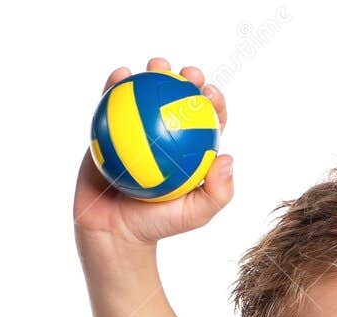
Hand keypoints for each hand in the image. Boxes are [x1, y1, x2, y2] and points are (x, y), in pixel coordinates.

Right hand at [73, 57, 232, 246]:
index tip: (210, 94)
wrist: (114, 230)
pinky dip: (115, 84)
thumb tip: (228, 157)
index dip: (214, 101)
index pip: (207, 120)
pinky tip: (121, 75)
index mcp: (190, 150)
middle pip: (180, 98)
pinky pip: (112, 101)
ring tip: (157, 65)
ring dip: (155, 71)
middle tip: (187, 74)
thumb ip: (217, 192)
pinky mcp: (108, 127)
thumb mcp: (195, 215)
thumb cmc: (157, 225)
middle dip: (188, 77)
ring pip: (148, 93)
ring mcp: (137, 128)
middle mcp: (165, 134)